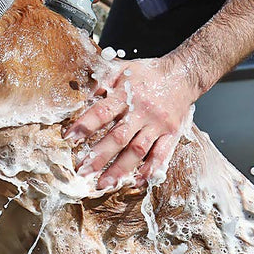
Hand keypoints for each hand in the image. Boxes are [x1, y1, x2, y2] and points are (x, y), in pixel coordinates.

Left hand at [64, 56, 197, 188]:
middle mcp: (143, 111)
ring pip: (137, 150)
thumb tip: (79, 94)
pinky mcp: (171, 134)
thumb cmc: (147, 74)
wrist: (183, 74)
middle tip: (82, 172)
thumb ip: (101, 82)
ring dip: (120, 169)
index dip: (85, 126)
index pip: (103, 112)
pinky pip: (161, 155)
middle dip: (99, 156)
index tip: (69, 139)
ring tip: (103, 184)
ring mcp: (158, 125)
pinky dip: (148, 170)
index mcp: (128, 94)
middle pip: (119, 137)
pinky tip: (135, 182)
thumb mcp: (122, 70)